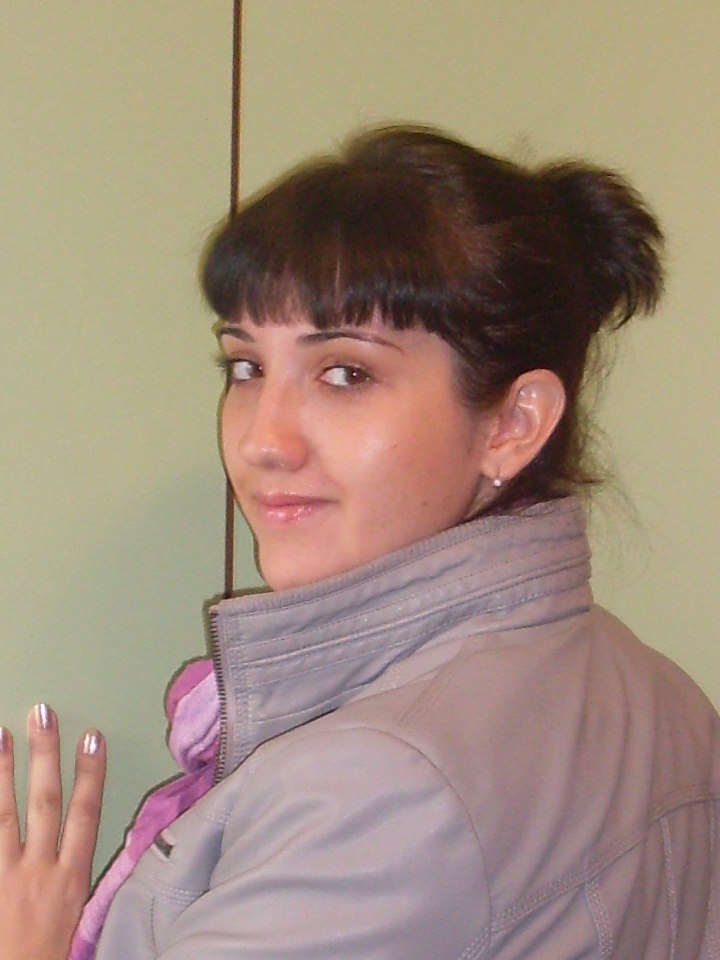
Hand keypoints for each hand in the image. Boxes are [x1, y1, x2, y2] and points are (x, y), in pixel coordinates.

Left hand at [0, 706, 105, 959]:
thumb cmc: (49, 957)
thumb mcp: (77, 917)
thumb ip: (75, 874)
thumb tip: (81, 832)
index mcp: (71, 882)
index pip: (85, 815)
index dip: (90, 774)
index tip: (93, 736)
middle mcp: (38, 873)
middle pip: (44, 804)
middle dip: (45, 756)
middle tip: (42, 712)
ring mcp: (4, 879)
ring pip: (2, 817)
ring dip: (2, 772)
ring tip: (0, 733)